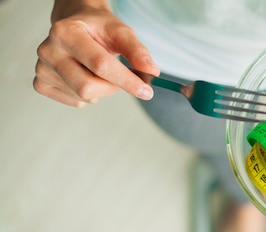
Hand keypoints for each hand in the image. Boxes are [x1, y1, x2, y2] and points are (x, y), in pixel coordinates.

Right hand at [34, 2, 159, 106]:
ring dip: (102, 89)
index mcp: (66, 32)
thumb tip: (152, 71)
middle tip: (121, 76)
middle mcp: (48, 50)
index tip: (147, 91)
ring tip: (100, 71)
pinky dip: (88, 95)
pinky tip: (86, 76)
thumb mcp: (121, 32)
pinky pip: (75, 101)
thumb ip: (137, 51)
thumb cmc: (99, 29)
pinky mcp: (42, 83)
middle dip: (113, 86)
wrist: (75, 24)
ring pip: (83, 96)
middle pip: (88, 87)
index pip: (100, 65)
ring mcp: (42, 68)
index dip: (127, 81)